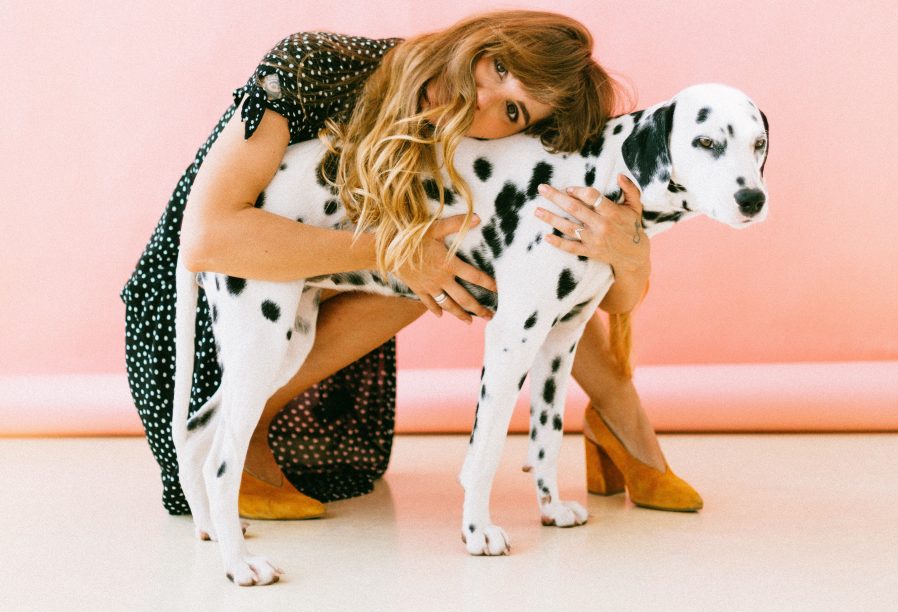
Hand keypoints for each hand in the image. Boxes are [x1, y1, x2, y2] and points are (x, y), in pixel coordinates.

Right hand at [395, 214, 496, 322]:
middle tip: (490, 316)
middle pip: (464, 298)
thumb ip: (457, 224)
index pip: (474, 276)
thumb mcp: (435, 227)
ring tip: (470, 322)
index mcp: (449, 264)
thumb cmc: (412, 236)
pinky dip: (436, 309)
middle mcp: (442, 279)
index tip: (498, 290)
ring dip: (460, 315)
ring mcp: (429, 286)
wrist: (386, 251)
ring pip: (448, 305)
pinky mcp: (418, 289)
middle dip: (478, 308)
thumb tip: (479, 218)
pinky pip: (429, 303)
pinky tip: (441, 315)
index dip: (488, 284)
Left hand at [534, 175, 649, 276]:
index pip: (592, 197)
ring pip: (569, 228)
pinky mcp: (589, 252)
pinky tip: (546, 237)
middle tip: (542, 189)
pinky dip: (558, 243)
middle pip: (575, 209)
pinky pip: (571, 248)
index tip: (568, 188)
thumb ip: (630, 189)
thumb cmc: (632, 226)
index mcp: (612, 212)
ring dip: (551, 219)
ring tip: (537, 211)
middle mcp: (601, 226)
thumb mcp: (635, 206)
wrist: (634, 255)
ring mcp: (594, 240)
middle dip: (556, 197)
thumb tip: (620, 175)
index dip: (578, 191)